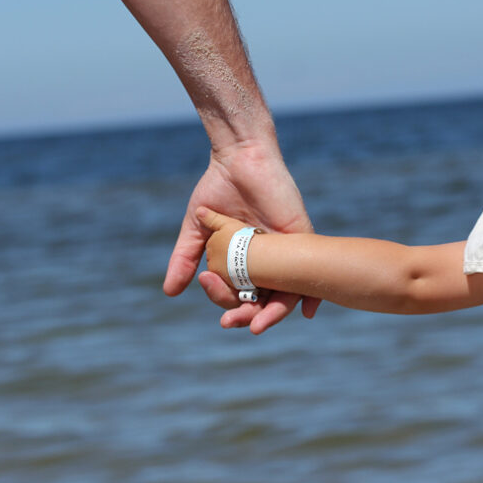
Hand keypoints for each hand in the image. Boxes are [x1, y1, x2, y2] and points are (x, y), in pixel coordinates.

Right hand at [163, 140, 319, 332]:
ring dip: (273, 315)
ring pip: (286, 294)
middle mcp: (267, 261)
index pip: (238, 294)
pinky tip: (307, 311)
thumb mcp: (198, 228)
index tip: (207, 285)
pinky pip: (312, 271)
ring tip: (257, 325)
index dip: (225, 301)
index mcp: (244, 262)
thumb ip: (185, 259)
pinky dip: (312, 295)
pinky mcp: (301, 236)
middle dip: (247, 317)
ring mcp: (286, 251)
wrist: (238, 158)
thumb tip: (170, 292)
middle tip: (229, 321)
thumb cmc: (219, 188)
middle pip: (262, 301)